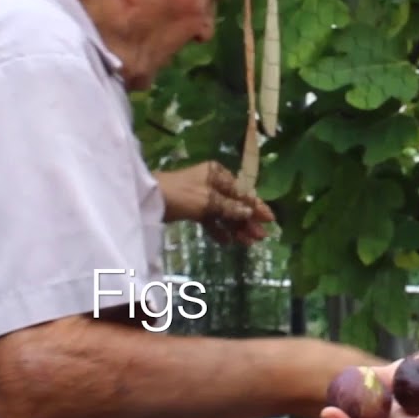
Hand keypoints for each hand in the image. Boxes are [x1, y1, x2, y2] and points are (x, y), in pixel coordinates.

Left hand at [153, 161, 274, 243]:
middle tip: (260, 238)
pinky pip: (211, 219)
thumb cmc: (180, 194)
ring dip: (236, 227)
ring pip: (225, 213)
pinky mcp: (192, 208)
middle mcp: (213, 183)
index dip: (257, 207)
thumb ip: (230, 208)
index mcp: (218, 174)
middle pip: (236, 204)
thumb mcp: (208, 201)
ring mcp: (202, 196)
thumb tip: (249, 213)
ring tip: (247, 243)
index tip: (270, 220)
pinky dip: (219, 230)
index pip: (243, 192)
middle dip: (248, 221)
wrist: (148, 200)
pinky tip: (227, 241)